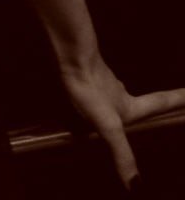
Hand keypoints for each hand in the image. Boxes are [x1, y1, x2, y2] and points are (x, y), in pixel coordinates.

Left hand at [58, 51, 184, 190]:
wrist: (71, 59)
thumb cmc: (92, 90)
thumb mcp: (109, 126)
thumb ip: (122, 153)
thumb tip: (136, 186)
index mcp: (130, 105)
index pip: (161, 102)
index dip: (178, 98)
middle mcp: (119, 92)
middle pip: (135, 99)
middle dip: (142, 106)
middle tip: (151, 108)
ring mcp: (102, 83)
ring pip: (113, 94)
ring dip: (115, 101)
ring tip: (110, 110)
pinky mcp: (84, 78)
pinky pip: (92, 89)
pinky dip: (93, 96)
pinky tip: (84, 100)